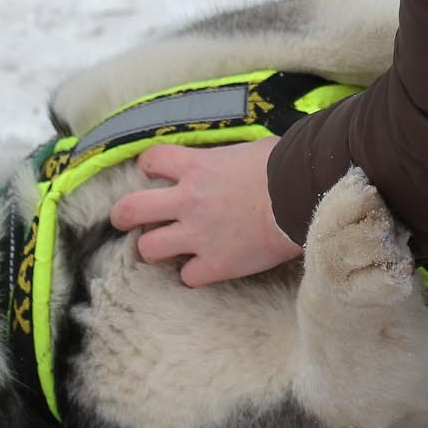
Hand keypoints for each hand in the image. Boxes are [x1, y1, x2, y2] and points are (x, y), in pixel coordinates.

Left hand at [108, 139, 302, 286]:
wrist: (304, 196)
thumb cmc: (286, 166)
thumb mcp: (248, 150)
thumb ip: (225, 160)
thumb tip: (228, 161)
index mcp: (196, 166)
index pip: (151, 160)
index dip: (150, 166)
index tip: (156, 172)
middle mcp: (189, 200)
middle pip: (131, 209)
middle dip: (123, 215)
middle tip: (127, 218)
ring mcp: (199, 235)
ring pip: (149, 249)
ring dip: (154, 248)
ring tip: (166, 248)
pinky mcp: (217, 264)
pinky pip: (187, 277)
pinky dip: (193, 274)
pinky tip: (204, 267)